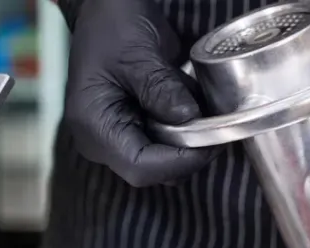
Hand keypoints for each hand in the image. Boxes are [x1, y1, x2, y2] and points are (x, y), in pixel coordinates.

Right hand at [63, 0, 219, 186]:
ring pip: (160, 160)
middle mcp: (100, 141)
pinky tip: (188, 105)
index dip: (181, 161)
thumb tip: (191, 119)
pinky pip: (159, 143)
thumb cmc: (110, 25)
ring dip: (186, 140)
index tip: (213, 142)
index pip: (141, 167)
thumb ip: (163, 89)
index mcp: (95, 125)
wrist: (101, 9)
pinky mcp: (128, 128)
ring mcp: (113, 137)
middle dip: (187, 152)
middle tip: (215, 124)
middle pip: (152, 170)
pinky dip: (180, 130)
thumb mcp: (139, 53)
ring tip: (201, 109)